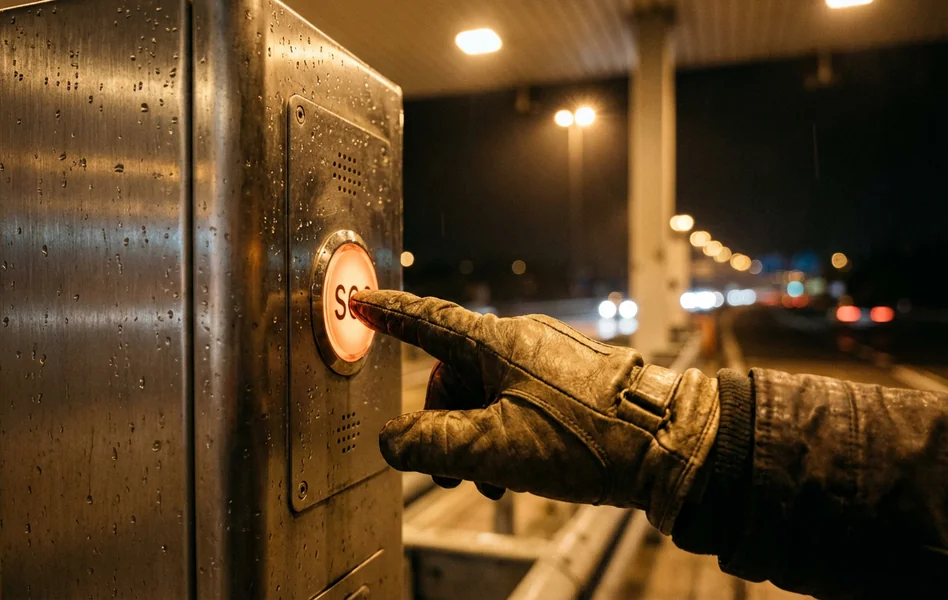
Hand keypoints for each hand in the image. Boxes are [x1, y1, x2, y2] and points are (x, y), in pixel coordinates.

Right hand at [350, 290, 719, 532]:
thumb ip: (432, 446)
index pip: (427, 321)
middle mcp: (522, 341)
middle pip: (456, 376)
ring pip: (489, 394)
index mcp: (497, 344)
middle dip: (445, 424)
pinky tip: (523, 469)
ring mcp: (551, 358)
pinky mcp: (574, 378)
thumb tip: (391, 442)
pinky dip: (509, 432)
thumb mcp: (495, 449)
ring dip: (479, 438)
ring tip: (494, 481)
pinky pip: (521, 399)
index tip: (362, 302)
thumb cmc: (588, 438)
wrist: (671, 444)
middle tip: (451, 470)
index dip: (389, 314)